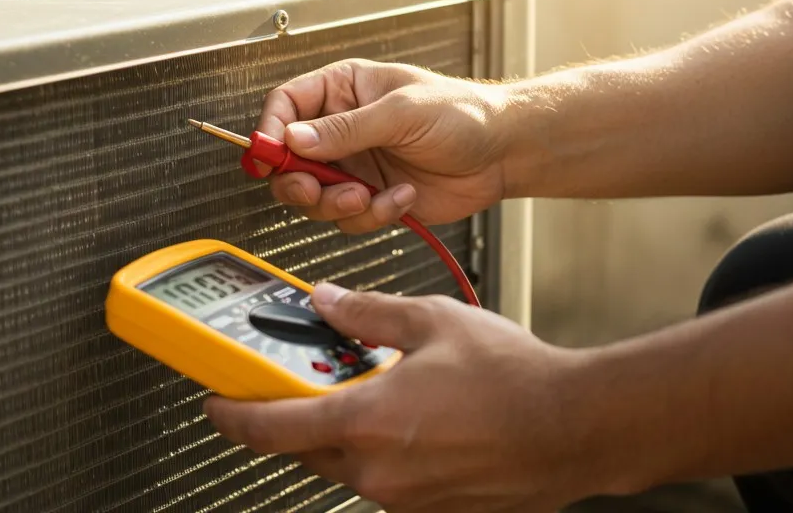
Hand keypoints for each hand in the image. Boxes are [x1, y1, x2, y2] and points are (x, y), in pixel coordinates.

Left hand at [204, 284, 595, 512]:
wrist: (577, 427)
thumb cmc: (516, 379)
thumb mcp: (431, 321)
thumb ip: (368, 312)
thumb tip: (328, 302)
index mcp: (366, 424)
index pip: (270, 427)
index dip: (232, 414)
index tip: (215, 403)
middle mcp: (378, 473)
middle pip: (304, 449)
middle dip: (292, 417)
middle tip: (297, 385)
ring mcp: (406, 500)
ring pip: (346, 467)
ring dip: (344, 434)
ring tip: (375, 394)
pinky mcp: (432, 512)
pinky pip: (386, 482)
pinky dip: (383, 453)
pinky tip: (415, 423)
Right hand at [257, 59, 509, 232]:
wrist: (503, 153)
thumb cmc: (462, 113)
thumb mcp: (401, 112)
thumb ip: (345, 128)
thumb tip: (293, 138)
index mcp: (342, 90)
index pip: (285, 106)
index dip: (269, 131)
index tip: (269, 156)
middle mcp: (341, 128)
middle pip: (288, 160)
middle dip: (299, 180)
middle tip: (316, 188)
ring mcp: (354, 166)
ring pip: (313, 196)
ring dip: (337, 203)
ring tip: (369, 195)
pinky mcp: (370, 197)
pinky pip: (347, 218)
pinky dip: (371, 215)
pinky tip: (401, 197)